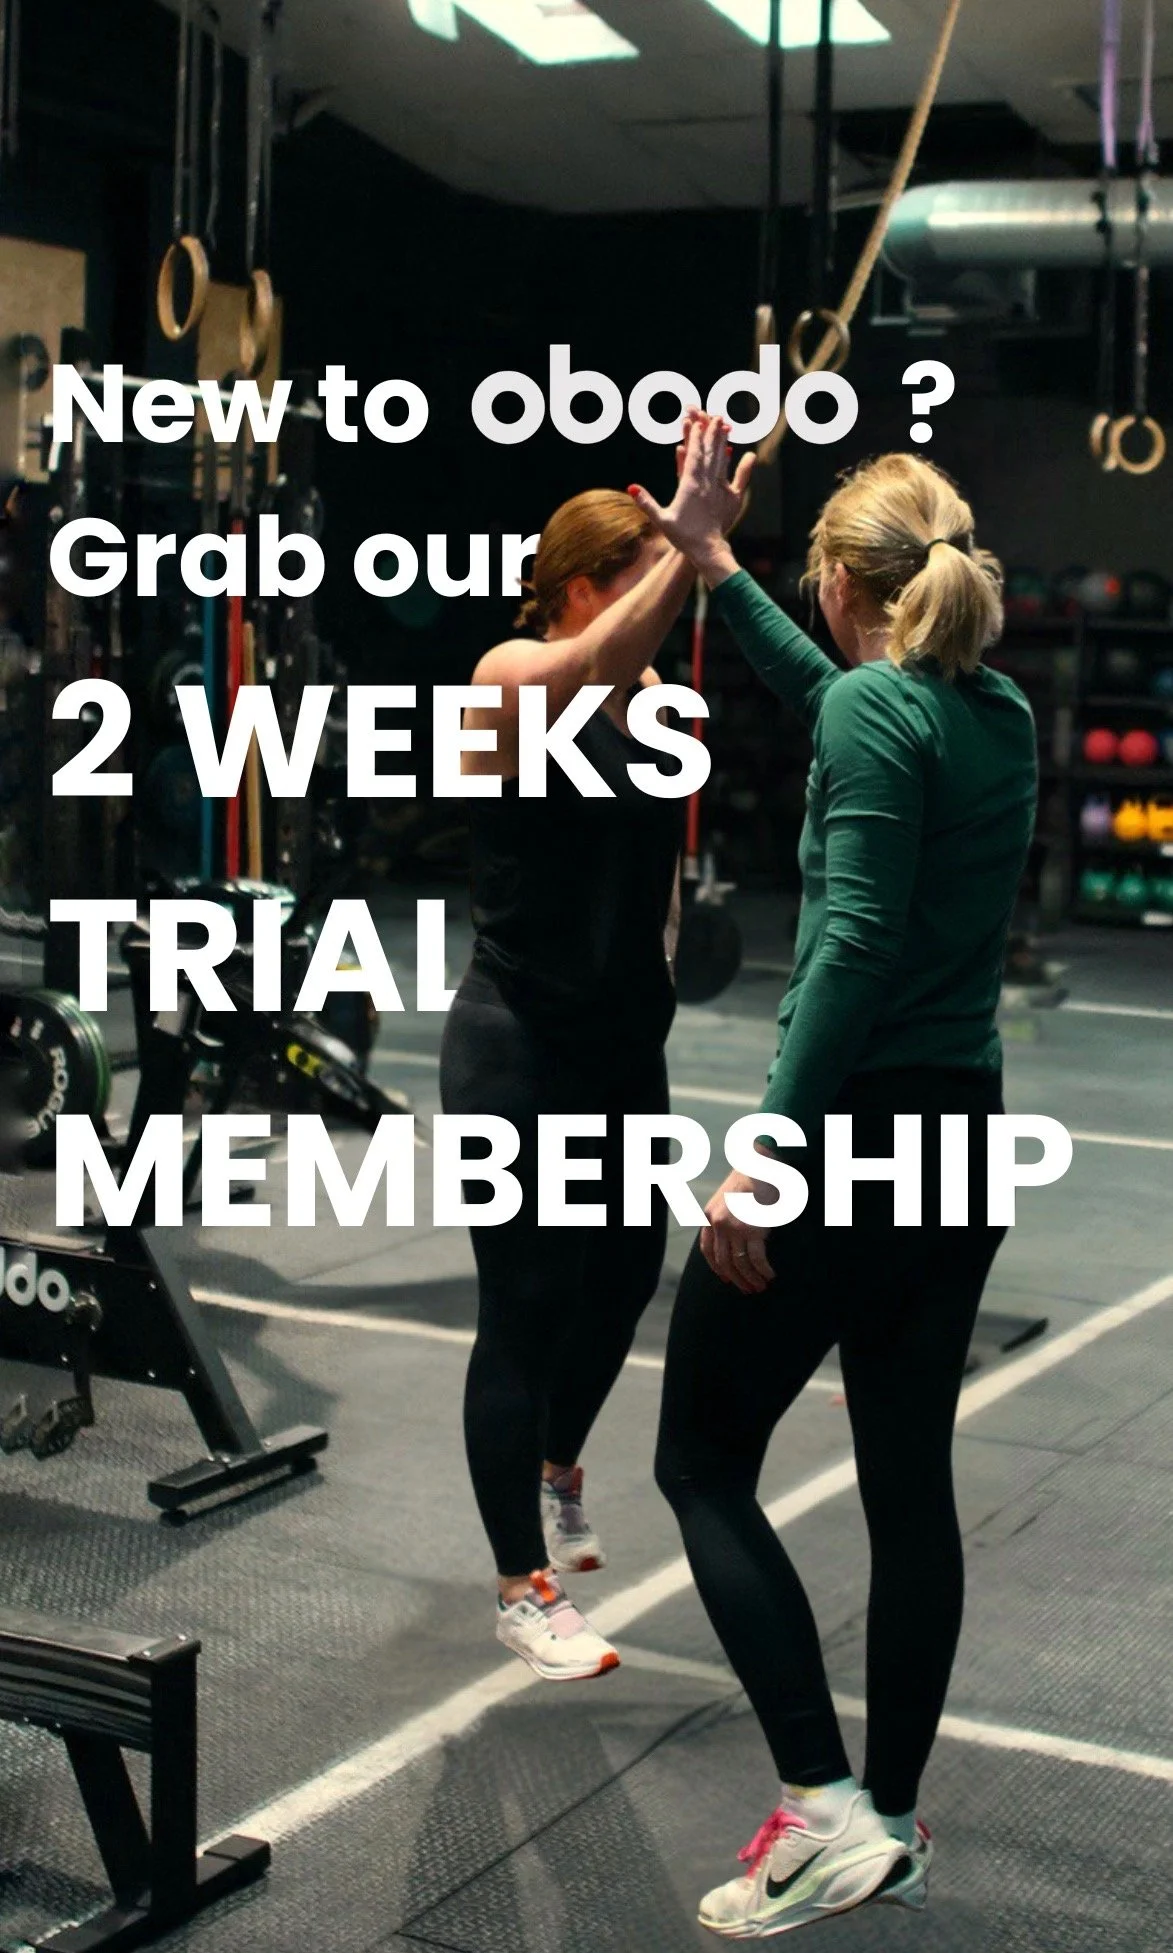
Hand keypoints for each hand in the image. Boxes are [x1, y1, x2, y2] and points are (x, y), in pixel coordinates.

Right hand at [630, 413, 754, 566]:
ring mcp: (720, 490)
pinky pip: (739, 479)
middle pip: (710, 452)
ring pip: (722, 460)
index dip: (695, 436)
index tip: (697, 421)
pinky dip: (743, 466)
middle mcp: (707, 484)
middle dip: (711, 432)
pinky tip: (749, 454)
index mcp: (690, 486)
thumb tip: (631, 487)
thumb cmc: (683, 536)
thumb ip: (646, 502)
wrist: (706, 550)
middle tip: (715, 415)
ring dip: (724, 442)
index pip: (694, 455)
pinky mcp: (731, 499)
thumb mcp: (661, 519)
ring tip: (726, 426)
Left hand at [700, 1168, 774, 1294]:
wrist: (759, 1165)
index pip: (707, 1250)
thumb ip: (725, 1217)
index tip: (726, 1279)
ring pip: (740, 1264)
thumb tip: (734, 1241)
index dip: (717, 1268)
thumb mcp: (727, 1198)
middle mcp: (718, 1224)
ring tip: (761, 1287)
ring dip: (751, 1279)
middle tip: (748, 1290)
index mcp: (708, 1216)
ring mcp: (734, 1228)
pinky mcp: (752, 1230)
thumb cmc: (748, 1180)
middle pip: (723, 1261)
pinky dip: (764, 1271)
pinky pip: (757, 1259)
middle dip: (737, 1279)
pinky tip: (770, 1275)